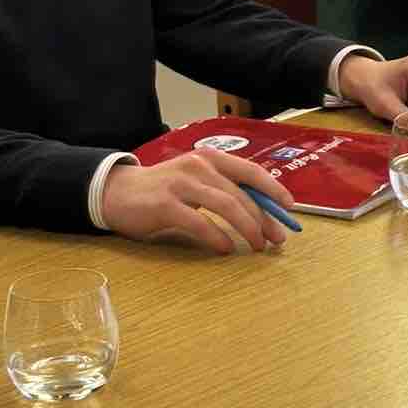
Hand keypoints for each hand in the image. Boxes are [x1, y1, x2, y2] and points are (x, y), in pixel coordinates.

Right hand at [102, 149, 294, 253]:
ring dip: (247, 228)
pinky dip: (217, 237)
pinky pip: (200, 223)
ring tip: (257, 245)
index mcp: (212, 158)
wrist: (118, 192)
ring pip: (226, 206)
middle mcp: (200, 166)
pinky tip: (225, 249)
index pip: (251, 171)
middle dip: (264, 218)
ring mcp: (182, 184)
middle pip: (242, 194)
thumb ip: (225, 189)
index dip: (273, 189)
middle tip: (275, 239)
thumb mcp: (198, 181)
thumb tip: (263, 212)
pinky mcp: (165, 205)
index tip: (289, 207)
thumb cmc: (166, 189)